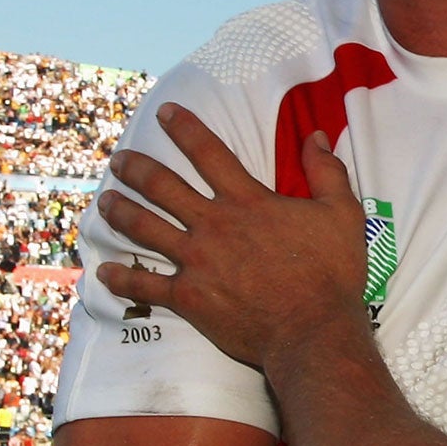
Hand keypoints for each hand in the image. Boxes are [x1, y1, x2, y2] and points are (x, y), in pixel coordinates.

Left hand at [92, 104, 365, 366]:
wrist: (313, 332)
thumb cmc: (332, 274)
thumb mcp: (342, 214)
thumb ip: (327, 172)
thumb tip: (317, 136)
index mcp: (248, 201)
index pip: (209, 153)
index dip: (185, 128)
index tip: (165, 113)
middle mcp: (214, 224)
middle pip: (163, 187)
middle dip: (137, 168)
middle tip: (119, 159)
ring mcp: (197, 261)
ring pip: (146, 229)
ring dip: (121, 212)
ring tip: (104, 200)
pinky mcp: (189, 298)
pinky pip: (147, 285)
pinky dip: (122, 279)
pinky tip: (104, 272)